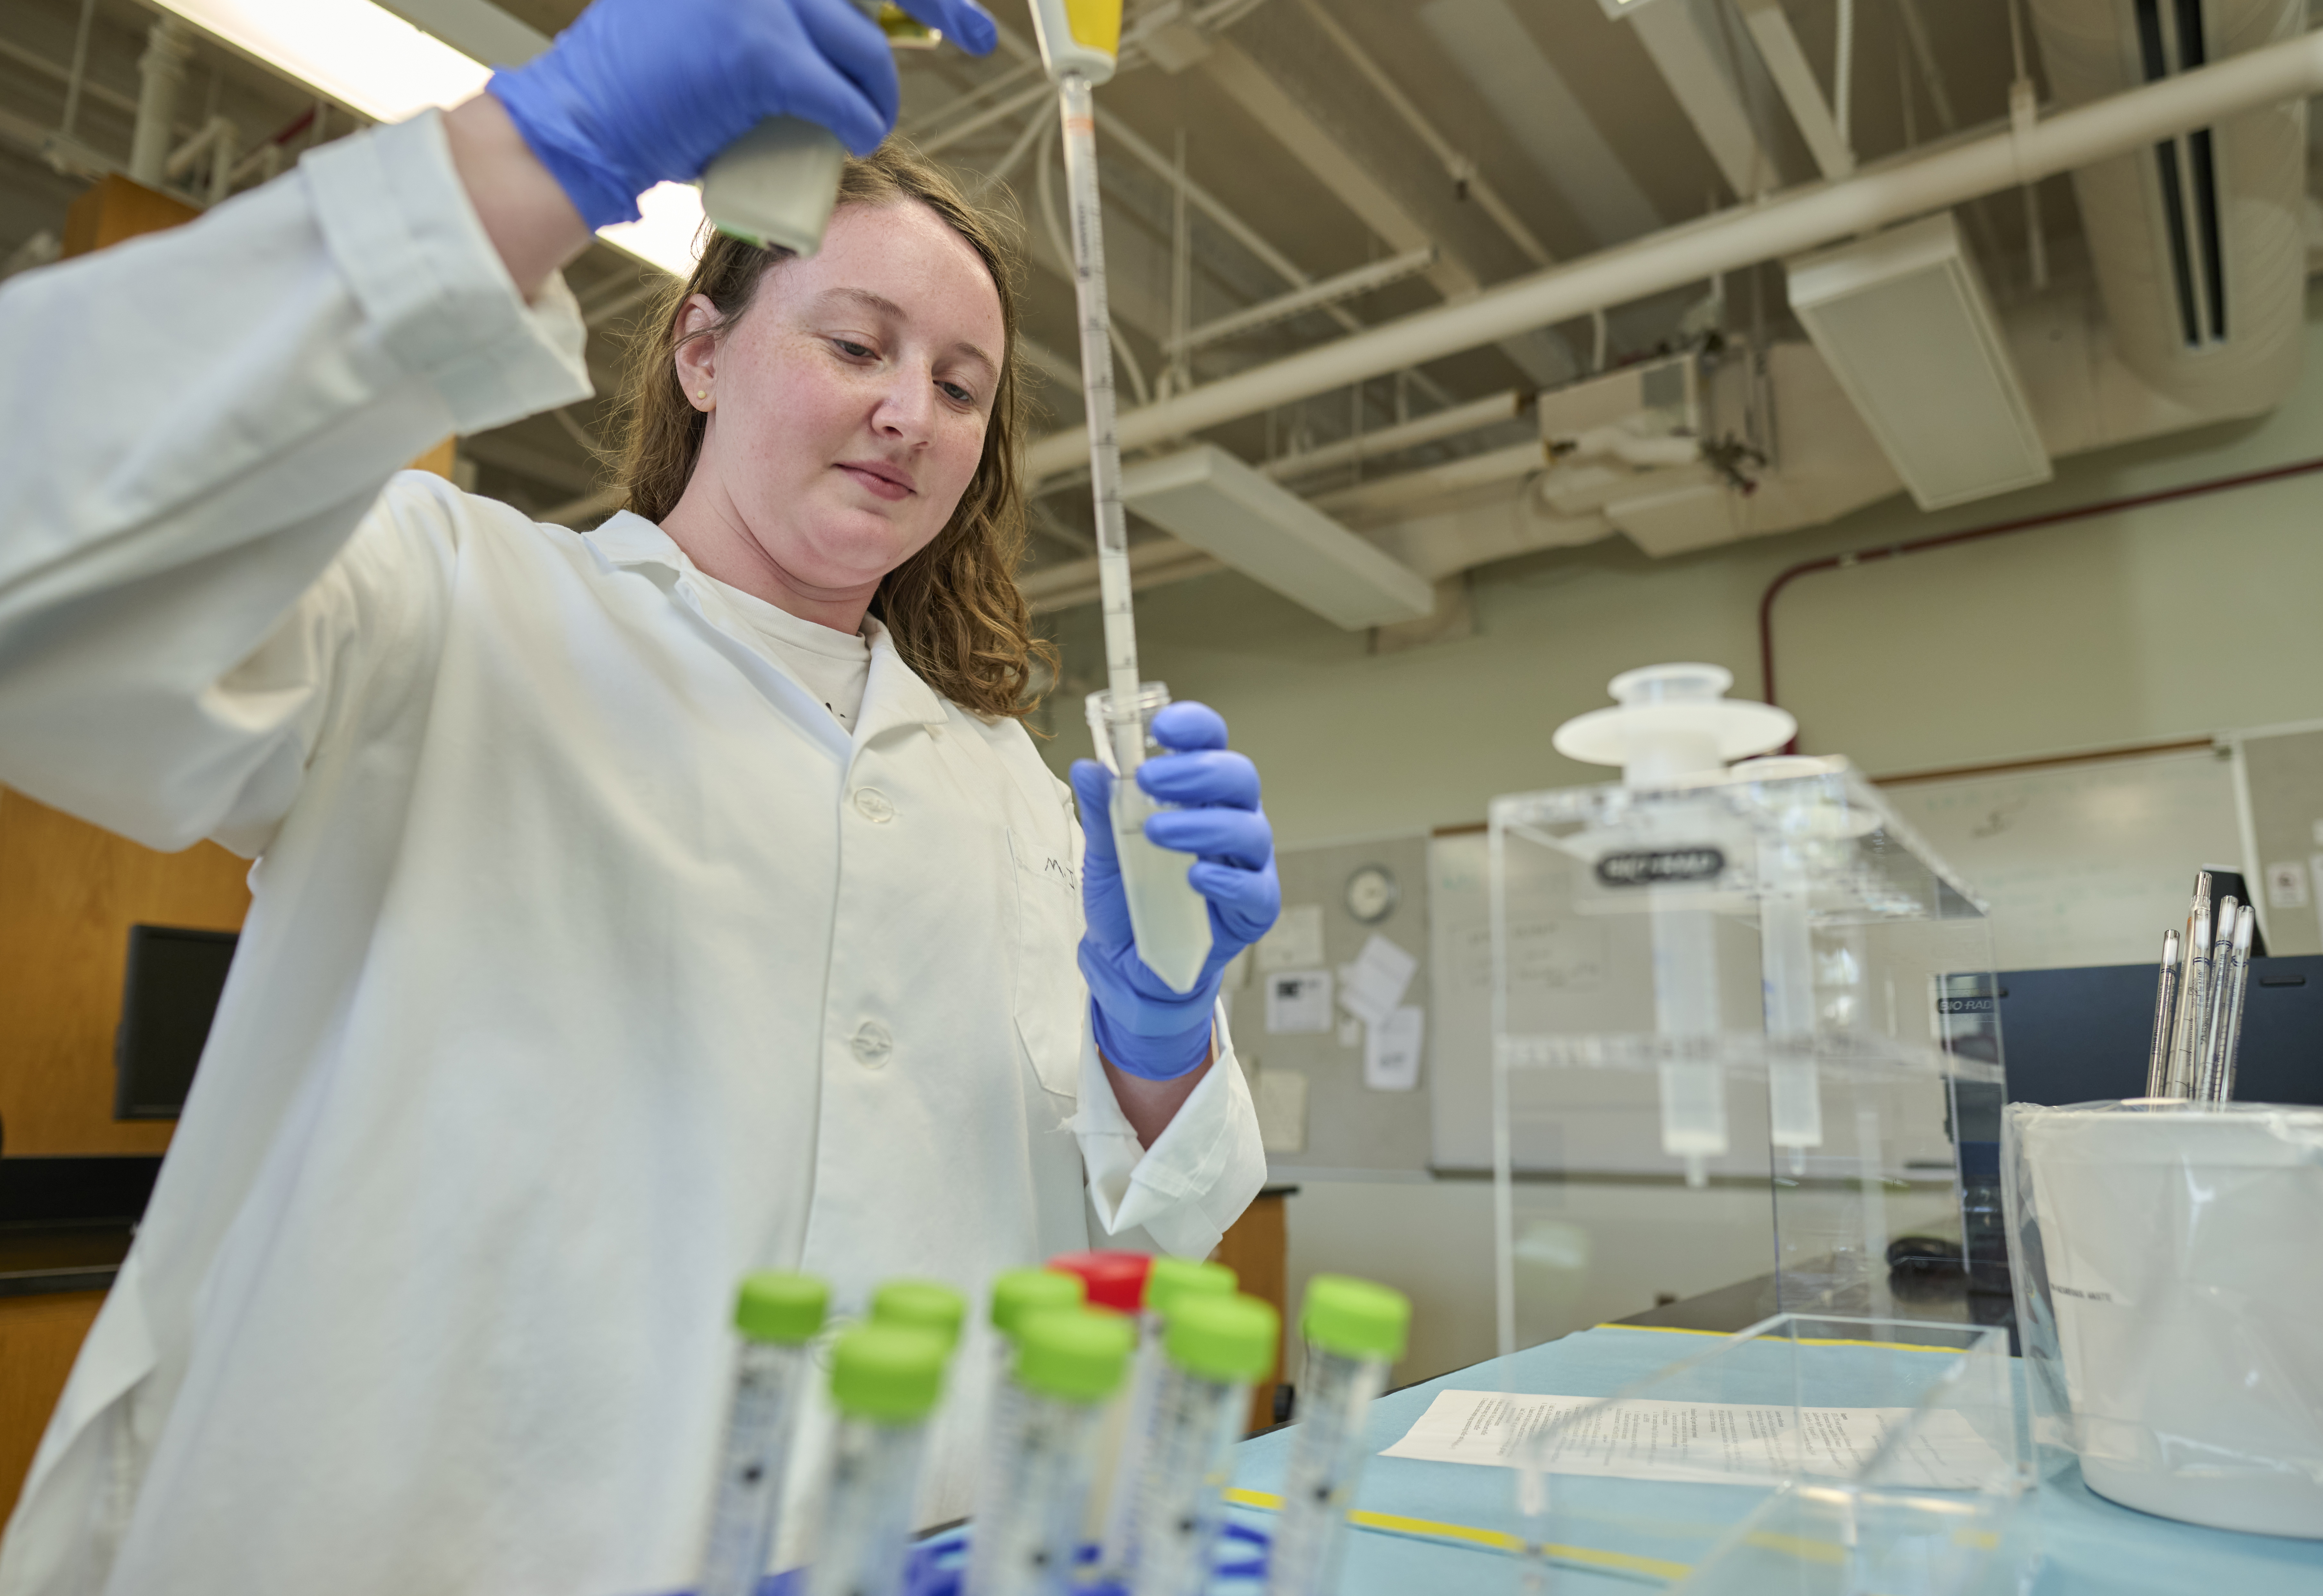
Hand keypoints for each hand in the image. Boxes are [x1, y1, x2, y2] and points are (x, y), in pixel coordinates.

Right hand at [487, 0, 996, 229]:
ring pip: (865, 49)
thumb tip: (856, 25)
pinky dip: (864, 125)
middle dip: (941, 1)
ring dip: (878, 94)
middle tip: (976, 35)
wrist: (588, 121)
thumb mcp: (719, 18)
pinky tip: (858, 139)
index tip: (957, 9)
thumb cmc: (652, 84)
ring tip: (859, 123)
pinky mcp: (759, 52)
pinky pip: (846, 98)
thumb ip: (784, 12)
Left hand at [1071, 703, 1279, 1081]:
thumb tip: (1088, 767)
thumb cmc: (1128, 898)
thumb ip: (1102, 811)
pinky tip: (1193, 878)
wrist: (1131, 964)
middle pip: (1239, 778)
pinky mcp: (1254, 908)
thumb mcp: (1104, 854)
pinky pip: (1253, 888)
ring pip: (1250, 829)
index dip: (1195, 727)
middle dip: (1198, 771)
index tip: (1162, 725)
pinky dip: (1224, 879)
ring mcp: (1247, 864)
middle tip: (1153, 778)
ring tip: (1157, 833)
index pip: (1210, 745)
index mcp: (1199, 795)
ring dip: (1204, 825)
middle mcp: (1231, 820)